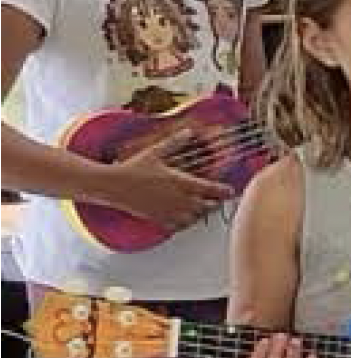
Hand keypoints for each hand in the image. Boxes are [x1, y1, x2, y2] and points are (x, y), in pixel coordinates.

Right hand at [105, 129, 233, 229]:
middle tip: (218, 199)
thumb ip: (175, 142)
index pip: (210, 189)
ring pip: (194, 218)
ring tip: (204, 208)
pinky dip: (185, 224)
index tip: (231, 191)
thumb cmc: (133, 168)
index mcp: (180, 181)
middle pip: (206, 206)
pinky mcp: (157, 218)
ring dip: (201, 214)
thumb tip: (189, 131)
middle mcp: (176, 198)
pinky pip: (177, 226)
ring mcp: (167, 210)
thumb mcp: (156, 152)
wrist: (112, 185)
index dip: (224, 191)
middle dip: (214, 203)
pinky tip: (185, 218)